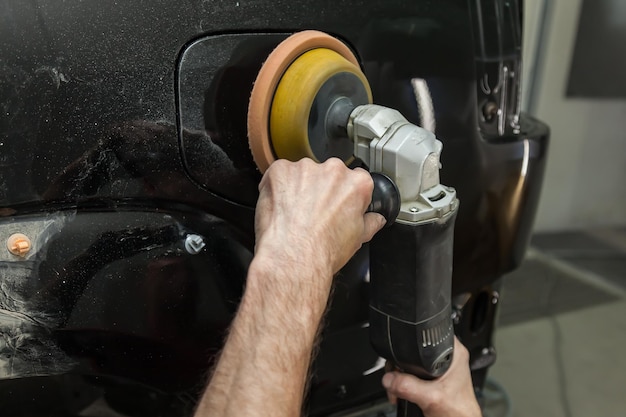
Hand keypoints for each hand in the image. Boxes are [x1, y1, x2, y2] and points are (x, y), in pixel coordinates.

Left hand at [254, 157, 384, 285]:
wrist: (293, 258)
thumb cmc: (323, 250)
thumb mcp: (358, 239)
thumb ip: (370, 222)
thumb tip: (375, 219)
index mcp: (357, 184)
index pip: (356, 179)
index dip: (345, 194)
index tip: (338, 205)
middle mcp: (333, 171)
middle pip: (328, 174)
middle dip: (321, 189)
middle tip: (313, 212)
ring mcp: (306, 169)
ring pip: (303, 173)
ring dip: (299, 188)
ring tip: (295, 214)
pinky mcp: (280, 171)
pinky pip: (279, 174)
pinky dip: (278, 188)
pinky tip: (280, 208)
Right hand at [382, 337, 481, 416]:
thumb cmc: (457, 412)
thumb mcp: (431, 397)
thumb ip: (409, 386)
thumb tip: (390, 378)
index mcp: (454, 354)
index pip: (427, 339)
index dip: (411, 346)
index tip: (400, 360)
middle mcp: (448, 358)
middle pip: (415, 352)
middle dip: (401, 367)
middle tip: (398, 380)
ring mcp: (440, 369)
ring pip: (411, 364)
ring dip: (401, 377)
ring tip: (400, 389)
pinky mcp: (432, 379)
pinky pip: (412, 374)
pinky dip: (404, 383)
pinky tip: (403, 392)